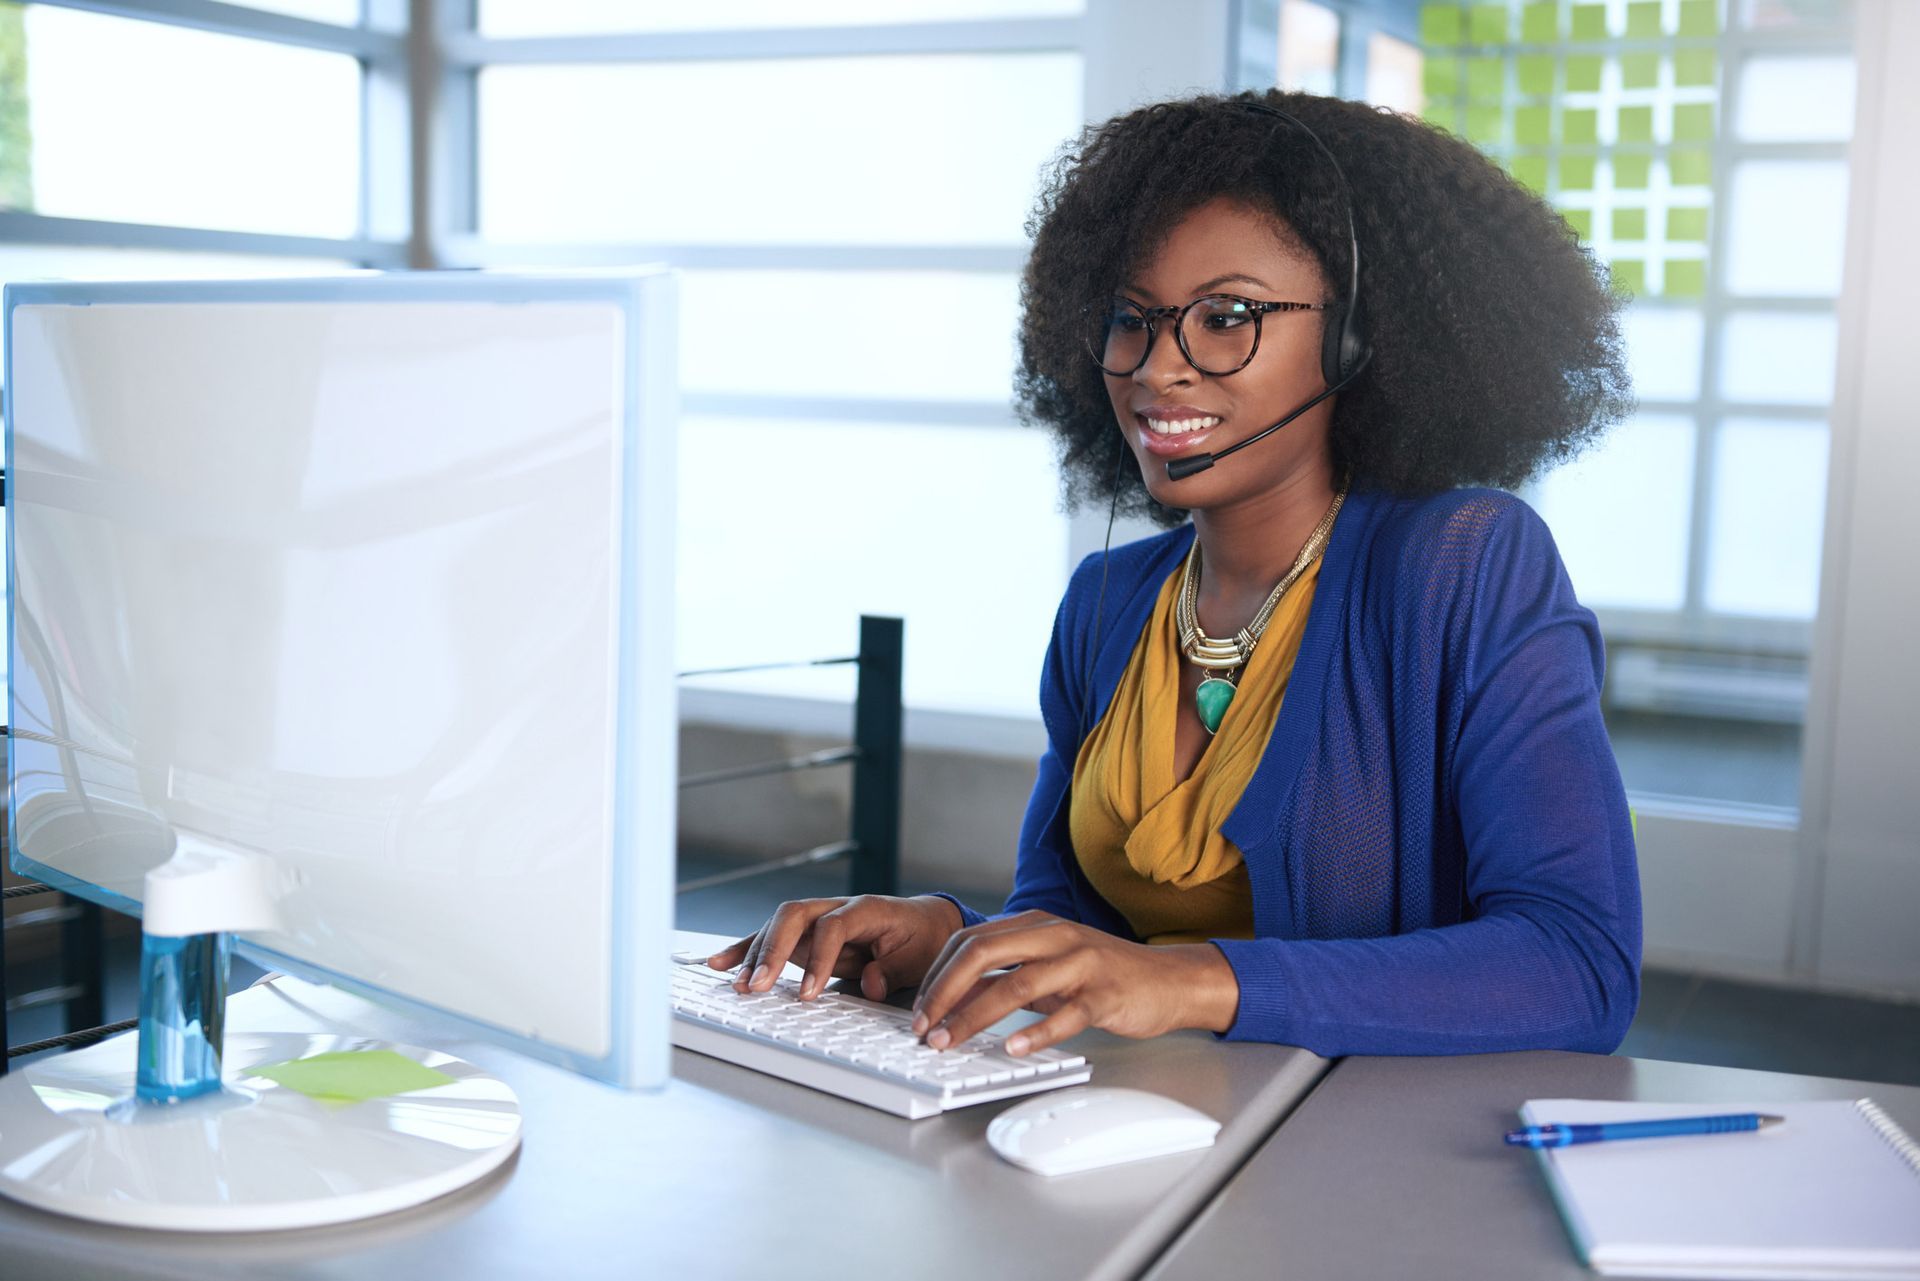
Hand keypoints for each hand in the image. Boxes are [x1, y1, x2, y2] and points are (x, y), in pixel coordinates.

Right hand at [706, 894, 964, 1000]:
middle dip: (773, 950)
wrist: (926, 923)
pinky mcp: (806, 933)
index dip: (820, 958)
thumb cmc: (923, 939)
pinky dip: (746, 950)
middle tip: (760, 986)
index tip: (810, 993)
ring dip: (756, 955)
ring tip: (739, 986)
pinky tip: (721, 964)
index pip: (834, 925)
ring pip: (777, 926)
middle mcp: (836, 906)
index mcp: (868, 908)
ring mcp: (818, 917)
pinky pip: (772, 938)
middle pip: (795, 915)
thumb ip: (893, 970)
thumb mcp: (919, 958)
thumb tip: (868, 982)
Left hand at [907, 911, 1239, 1056]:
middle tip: (924, 1028)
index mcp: (1034, 924)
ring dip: (975, 1016)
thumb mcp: (1048, 964)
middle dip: (944, 992)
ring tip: (950, 1042)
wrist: (1168, 980)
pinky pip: (1068, 1013)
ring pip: (1018, 984)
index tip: (919, 1010)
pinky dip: (1037, 1031)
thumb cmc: (1103, 974)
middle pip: (984, 953)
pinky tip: (1013, 1047)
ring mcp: (1082, 962)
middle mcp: (1054, 935)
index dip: (937, 976)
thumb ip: (1007, 975)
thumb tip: (953, 1000)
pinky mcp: (1106, 993)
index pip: (969, 941)